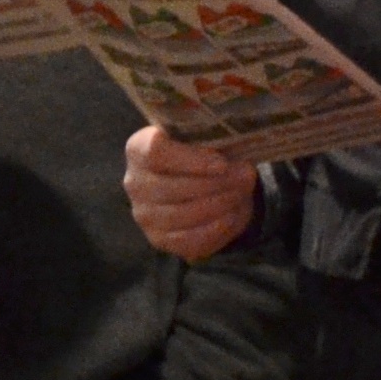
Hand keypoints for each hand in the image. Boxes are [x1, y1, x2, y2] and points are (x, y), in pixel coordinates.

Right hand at [126, 125, 259, 261]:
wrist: (199, 185)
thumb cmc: (202, 155)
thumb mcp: (206, 140)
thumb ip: (215, 143)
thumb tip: (240, 166)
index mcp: (138, 150)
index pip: (155, 152)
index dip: (192, 159)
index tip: (222, 163)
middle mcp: (134, 183)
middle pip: (173, 187)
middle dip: (216, 184)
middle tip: (246, 177)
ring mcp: (144, 215)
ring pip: (184, 214)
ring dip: (220, 204)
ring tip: (241, 192)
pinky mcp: (159, 239)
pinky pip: (190, 238)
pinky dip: (217, 227)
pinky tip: (232, 213)